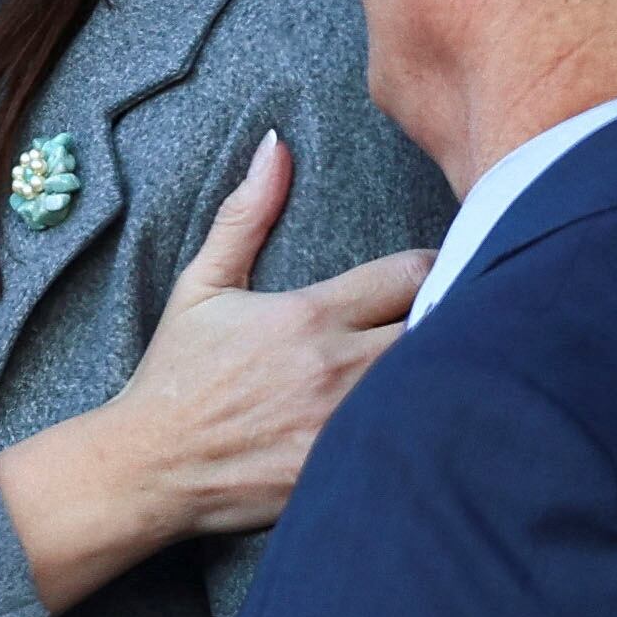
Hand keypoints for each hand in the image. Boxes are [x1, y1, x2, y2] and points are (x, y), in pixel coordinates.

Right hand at [0, 132, 428, 614]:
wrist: (151, 466)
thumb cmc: (177, 374)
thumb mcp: (201, 286)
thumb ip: (245, 215)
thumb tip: (276, 145)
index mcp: (310, 315)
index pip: (414, 273)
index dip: (438, 266)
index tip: (438, 273)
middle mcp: (338, 367)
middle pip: (441, 329)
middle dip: (457, 317)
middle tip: (465, 317)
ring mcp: (348, 424)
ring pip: (437, 387)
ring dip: (448, 372)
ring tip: (458, 367)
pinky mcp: (349, 470)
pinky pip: (417, 444)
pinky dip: (430, 428)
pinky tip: (436, 425)